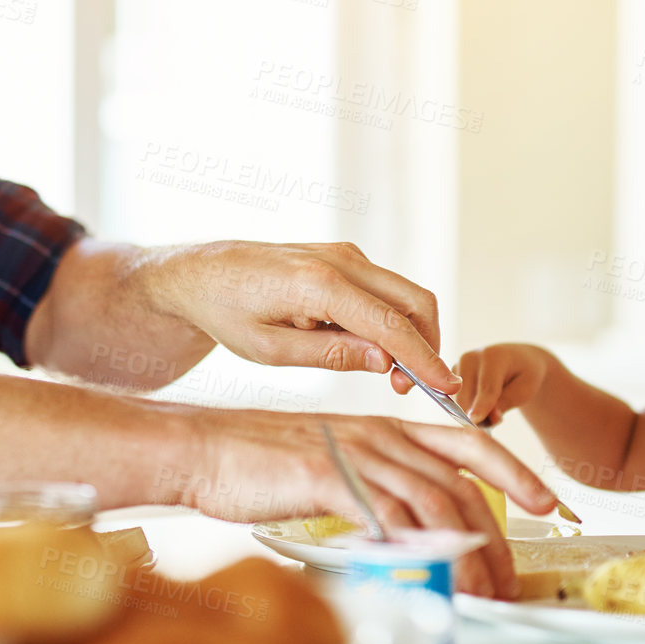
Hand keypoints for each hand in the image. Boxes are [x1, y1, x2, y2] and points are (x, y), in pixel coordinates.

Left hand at [146, 240, 455, 393]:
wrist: (198, 275)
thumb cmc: (226, 313)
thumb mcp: (270, 350)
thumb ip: (331, 355)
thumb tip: (386, 362)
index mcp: (319, 284)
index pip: (390, 324)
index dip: (424, 359)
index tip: (446, 389)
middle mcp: (340, 260)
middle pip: (414, 301)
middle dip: (427, 346)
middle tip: (415, 388)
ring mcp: (343, 254)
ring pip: (404, 294)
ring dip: (411, 334)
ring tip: (392, 377)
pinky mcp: (342, 257)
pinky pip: (384, 289)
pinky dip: (393, 319)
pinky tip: (374, 351)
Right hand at [176, 408, 558, 598]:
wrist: (202, 447)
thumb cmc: (256, 460)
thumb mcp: (329, 464)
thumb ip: (372, 487)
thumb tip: (405, 529)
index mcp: (384, 427)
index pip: (467, 444)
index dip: (514, 472)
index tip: (546, 501)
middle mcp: (379, 434)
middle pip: (461, 479)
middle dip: (499, 530)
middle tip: (512, 574)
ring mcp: (355, 452)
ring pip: (432, 502)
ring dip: (464, 551)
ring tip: (479, 590)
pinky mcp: (328, 475)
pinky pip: (385, 513)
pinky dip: (413, 544)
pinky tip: (426, 570)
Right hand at [454, 343, 559, 425]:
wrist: (516, 360)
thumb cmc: (524, 375)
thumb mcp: (525, 389)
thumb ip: (507, 402)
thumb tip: (490, 418)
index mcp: (493, 356)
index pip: (487, 387)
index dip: (481, 406)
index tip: (474, 421)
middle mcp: (470, 357)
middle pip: (467, 397)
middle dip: (479, 416)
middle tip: (498, 418)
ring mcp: (458, 365)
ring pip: (458, 402)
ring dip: (472, 413)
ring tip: (493, 407)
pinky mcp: (451, 376)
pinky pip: (454, 401)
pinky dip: (467, 408)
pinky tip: (481, 402)